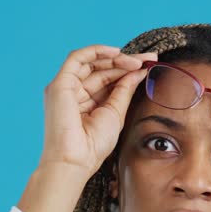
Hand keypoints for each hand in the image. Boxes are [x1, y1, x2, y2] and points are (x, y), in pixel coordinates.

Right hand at [39, 44, 158, 175]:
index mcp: (87, 102)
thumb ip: (125, 90)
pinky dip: (96, 51)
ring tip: (137, 61)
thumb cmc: (93, 145)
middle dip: (126, 61)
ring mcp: (66, 87)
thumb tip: (139, 71)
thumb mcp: (116, 113)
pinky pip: (77, 58)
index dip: (129, 70)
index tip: (150, 65)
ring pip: (92, 62)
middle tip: (149, 58)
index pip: (109, 78)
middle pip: (102, 68)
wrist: (75, 160)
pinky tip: (117, 52)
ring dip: (115, 58)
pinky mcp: (60, 84)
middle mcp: (75, 92)